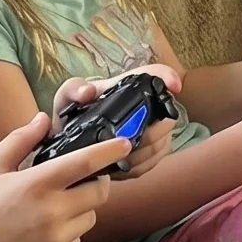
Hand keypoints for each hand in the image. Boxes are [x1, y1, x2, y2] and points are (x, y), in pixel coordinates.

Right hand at [0, 111, 126, 241]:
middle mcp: (52, 212)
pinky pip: (79, 238)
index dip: (110, 151)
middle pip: (99, 192)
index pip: (85, 163)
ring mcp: (57, 238)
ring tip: (50, 209)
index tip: (126, 143)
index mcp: (37, 184)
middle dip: (95, 183)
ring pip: (90, 216)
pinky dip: (69, 232)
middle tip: (77, 181)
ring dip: (81, 208)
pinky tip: (41, 231)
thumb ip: (20, 140)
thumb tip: (44, 119)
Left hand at [52, 69, 180, 177]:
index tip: (175, 86)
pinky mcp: (148, 153)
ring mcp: (150, 130)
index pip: (155, 74)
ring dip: (146, 151)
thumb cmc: (72, 116)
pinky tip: (123, 166)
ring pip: (163, 141)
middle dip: (153, 131)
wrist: (70, 143)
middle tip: (130, 142)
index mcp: (125, 88)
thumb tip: (88, 93)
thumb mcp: (66, 98)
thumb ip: (72, 90)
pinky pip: (154, 160)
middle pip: (166, 116)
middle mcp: (144, 107)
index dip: (168, 77)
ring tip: (122, 157)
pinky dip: (141, 165)